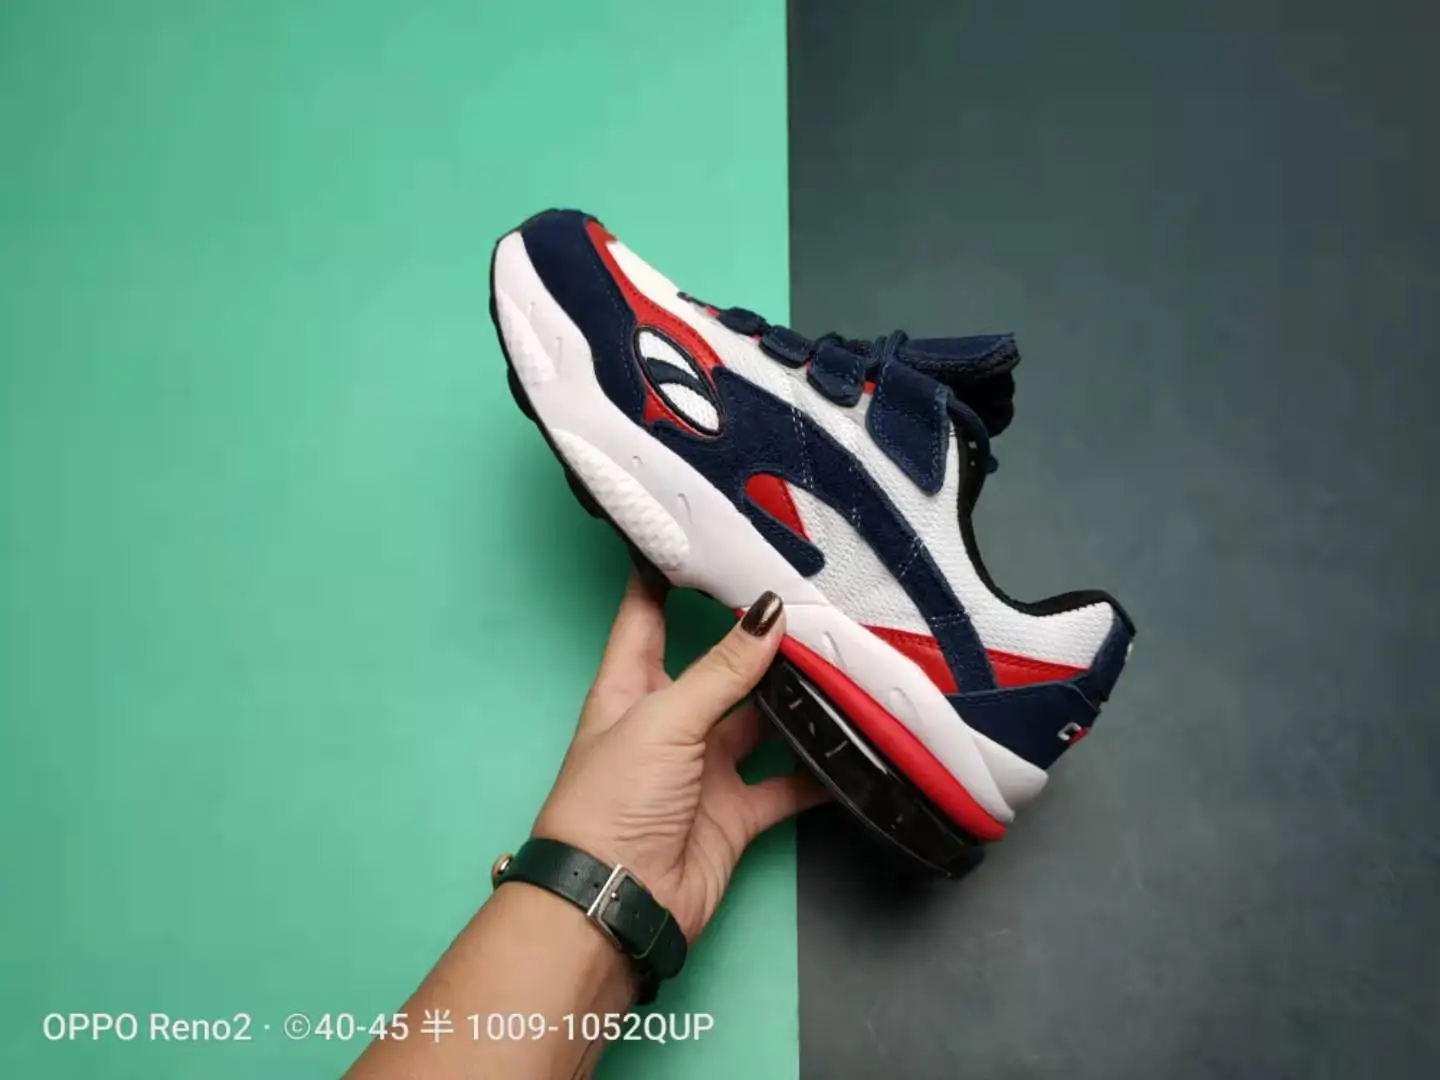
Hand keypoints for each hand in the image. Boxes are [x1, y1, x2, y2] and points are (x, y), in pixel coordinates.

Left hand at [531, 572, 827, 941]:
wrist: (617, 904)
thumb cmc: (613, 800)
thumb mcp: (664, 719)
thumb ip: (722, 669)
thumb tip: (769, 611)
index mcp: (630, 689)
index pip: (646, 616)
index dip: (664, 576)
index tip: (698, 536)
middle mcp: (668, 722)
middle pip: (719, 668)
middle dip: (758, 640)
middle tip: (808, 601)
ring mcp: (704, 769)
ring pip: (759, 722)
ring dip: (796, 701)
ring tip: (842, 662)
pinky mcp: (736, 814)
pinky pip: (786, 784)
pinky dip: (818, 770)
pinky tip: (853, 744)